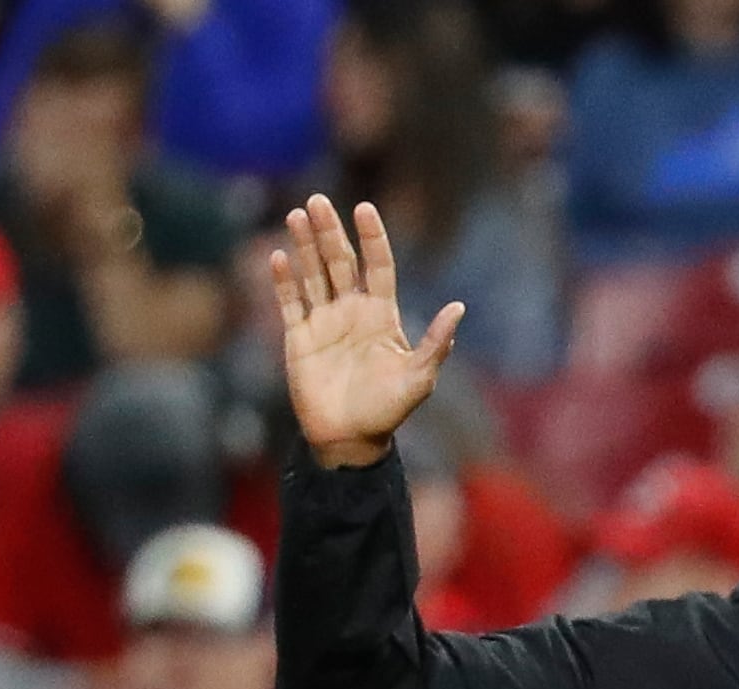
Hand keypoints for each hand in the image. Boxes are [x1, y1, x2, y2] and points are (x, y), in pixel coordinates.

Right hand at [271, 195, 461, 466]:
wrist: (350, 438)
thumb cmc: (388, 410)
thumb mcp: (419, 378)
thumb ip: (436, 343)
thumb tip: (459, 307)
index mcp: (382, 316)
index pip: (377, 267)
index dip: (372, 238)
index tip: (365, 208)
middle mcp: (352, 312)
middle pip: (339, 262)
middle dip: (330, 232)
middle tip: (317, 200)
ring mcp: (324, 322)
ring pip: (313, 274)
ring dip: (305, 245)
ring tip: (297, 214)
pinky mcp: (299, 337)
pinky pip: (289, 302)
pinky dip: (283, 280)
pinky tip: (279, 256)